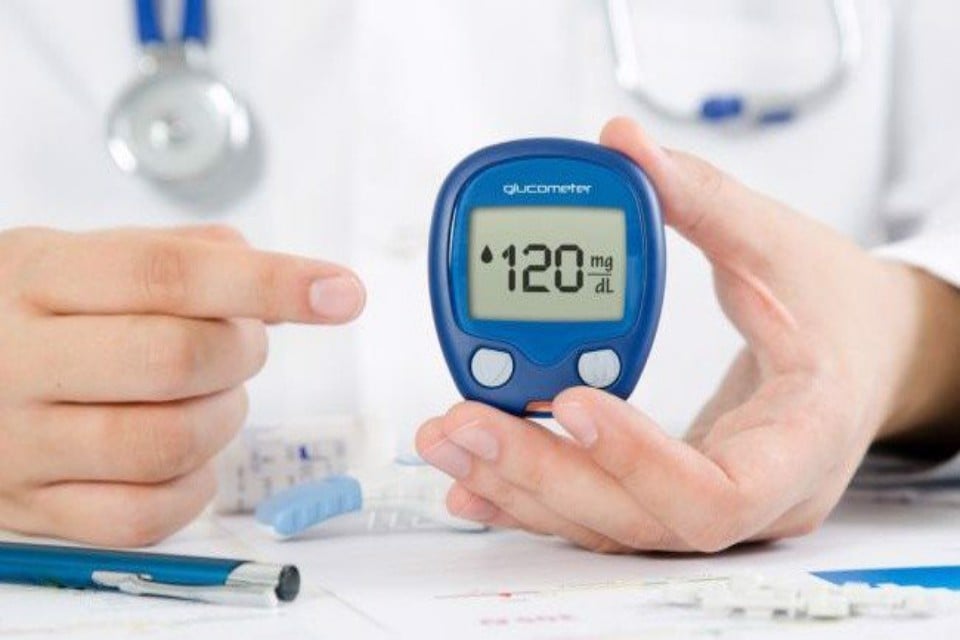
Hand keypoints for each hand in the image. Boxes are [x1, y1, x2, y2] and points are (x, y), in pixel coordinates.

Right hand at [0, 225, 364, 545]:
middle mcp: (18, 359)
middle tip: (245, 341)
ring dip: (224, 417)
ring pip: (167, 443)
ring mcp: (20, 442)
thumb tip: (270, 275)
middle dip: (243, 350)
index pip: (168, 274)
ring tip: (213, 394)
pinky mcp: (31, 509)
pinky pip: (141, 516)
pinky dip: (195, 486)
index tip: (341, 292)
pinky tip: (192, 454)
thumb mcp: (84, 258)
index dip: (269, 283)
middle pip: (177, 359)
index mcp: (37, 276)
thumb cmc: (35, 314)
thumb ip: (179, 255)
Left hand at [416, 117, 959, 552]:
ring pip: (605, 525)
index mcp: (798, 441)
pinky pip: (600, 511)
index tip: (572, 397)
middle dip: (539, 471)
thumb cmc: (837, 308)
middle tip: (461, 420)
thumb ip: (700, 198)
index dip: (634, 457)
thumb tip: (625, 145)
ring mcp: (711, 509)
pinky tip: (472, 477)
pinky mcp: (671, 497)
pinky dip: (533, 493)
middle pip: (635, 518)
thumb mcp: (778, 246)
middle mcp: (754, 498)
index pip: (715, 492)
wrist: (870, 353)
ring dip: (516, 484)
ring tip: (446, 438)